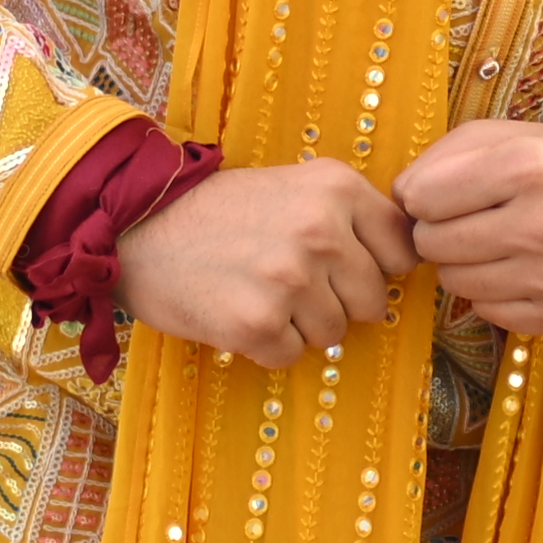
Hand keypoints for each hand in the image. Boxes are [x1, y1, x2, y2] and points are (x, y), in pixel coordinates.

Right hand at [117, 155, 420, 367]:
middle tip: (286, 280)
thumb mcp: (295, 186)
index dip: (374, 266)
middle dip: (337, 301)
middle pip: (371, 302)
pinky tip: (237, 311)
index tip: (343, 266)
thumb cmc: (220, 211)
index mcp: (337, 188)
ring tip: (257, 291)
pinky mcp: (257, 325)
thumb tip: (406, 264)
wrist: (136, 228)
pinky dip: (267, 345)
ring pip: (333, 333)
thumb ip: (351, 216)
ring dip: (300, 325)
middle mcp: (321, 231)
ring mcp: (289, 280)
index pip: (402, 252)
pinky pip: (291, 355)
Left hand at [397, 120, 542, 337]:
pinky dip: (495, 293)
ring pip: (455, 284)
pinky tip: (521, 269)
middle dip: (440, 231)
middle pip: (432, 245)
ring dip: (465, 264)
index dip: (426, 195)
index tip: (447, 193)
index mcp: (526, 166)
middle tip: (471, 220)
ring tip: (497, 243)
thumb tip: (400, 197)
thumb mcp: (515, 134)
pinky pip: (489, 313)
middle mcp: (542, 224)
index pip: (421, 198)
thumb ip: (446, 155)